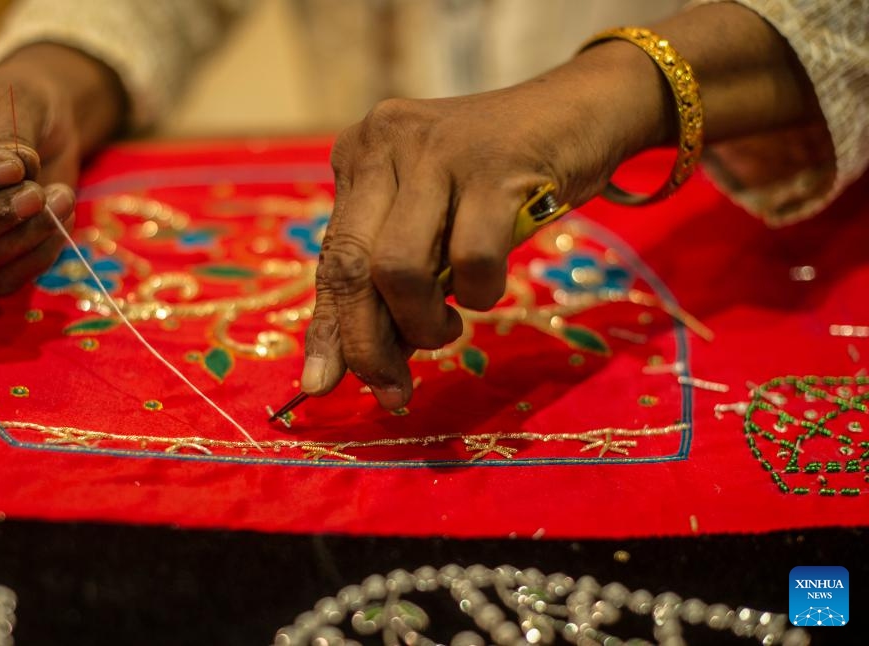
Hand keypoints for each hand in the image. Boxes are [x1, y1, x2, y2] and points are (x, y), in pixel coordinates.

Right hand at [0, 44, 124, 294]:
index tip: (16, 167)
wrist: (48, 128)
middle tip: (37, 196)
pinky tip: (61, 222)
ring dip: (15, 244)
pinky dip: (35, 259)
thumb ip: (10, 134)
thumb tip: (14, 176)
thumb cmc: (22, 101)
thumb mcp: (17, 98)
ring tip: (61, 201)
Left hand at [301, 47, 669, 408]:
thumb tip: (367, 365)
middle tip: (392, 389)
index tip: (319, 386)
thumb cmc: (500, 181)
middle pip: (353, 266)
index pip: (332, 258)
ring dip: (425, 323)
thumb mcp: (433, 222)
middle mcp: (385, 144)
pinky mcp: (492, 164)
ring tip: (451, 324)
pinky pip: (470, 259)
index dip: (327, 329)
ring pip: (398, 268)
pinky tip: (487, 287)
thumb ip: (393, 280)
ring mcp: (436, 150)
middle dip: (367, 344)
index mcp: (360, 158)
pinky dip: (479, 293)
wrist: (580, 111)